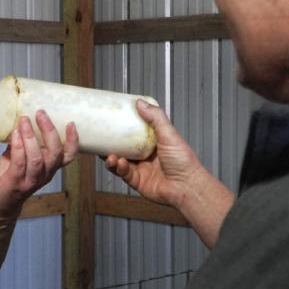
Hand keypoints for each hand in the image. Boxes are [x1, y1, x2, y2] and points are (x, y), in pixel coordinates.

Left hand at [0, 111, 78, 229]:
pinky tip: (15, 134)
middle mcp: (44, 175)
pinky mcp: (16, 183)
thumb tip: (24, 119)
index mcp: (49, 168)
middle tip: (41, 114)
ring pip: (37, 158)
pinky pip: (20, 163)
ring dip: (31, 137)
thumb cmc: (10, 177)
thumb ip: (26, 142)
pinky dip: (18, 146)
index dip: (73, 141)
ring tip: (24, 121)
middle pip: (55, 153)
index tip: (71, 124)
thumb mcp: (22, 157)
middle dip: (49, 131)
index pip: (68, 156)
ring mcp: (31, 181)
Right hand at [104, 100, 234, 246]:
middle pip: (123, 147)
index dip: (122, 127)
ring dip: (111, 157)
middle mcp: (146, 155)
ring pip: (119, 162)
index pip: (134, 132)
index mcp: (153, 142)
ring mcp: (141, 169)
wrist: (186, 186)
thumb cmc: (183, 160)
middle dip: (111, 144)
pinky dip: (119, 168)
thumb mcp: (169, 134)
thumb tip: (140, 102)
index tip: (111, 119)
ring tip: (108, 154)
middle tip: (101, 138)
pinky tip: (118, 163)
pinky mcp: (137, 181)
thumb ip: (155, 117)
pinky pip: (123, 174)